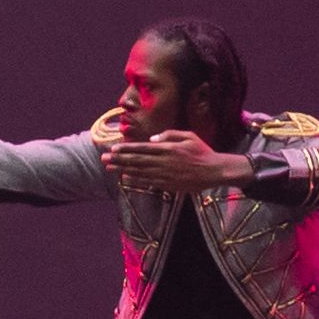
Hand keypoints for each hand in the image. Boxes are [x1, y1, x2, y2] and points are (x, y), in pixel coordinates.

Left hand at [100, 129, 251, 194]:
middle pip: (136, 160)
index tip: (113, 149)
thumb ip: (170, 134)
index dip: (126, 149)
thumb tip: (152, 138)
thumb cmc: (202, 151)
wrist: (214, 171)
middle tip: (103, 159)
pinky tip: (124, 178)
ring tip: (109, 168)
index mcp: (168, 148)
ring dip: (122, 170)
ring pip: (139, 172)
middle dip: (118, 160)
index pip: (142, 148)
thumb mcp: (189, 136)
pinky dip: (135, 180)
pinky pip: (148, 182)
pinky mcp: (168, 184)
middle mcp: (164, 162)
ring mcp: (165, 174)